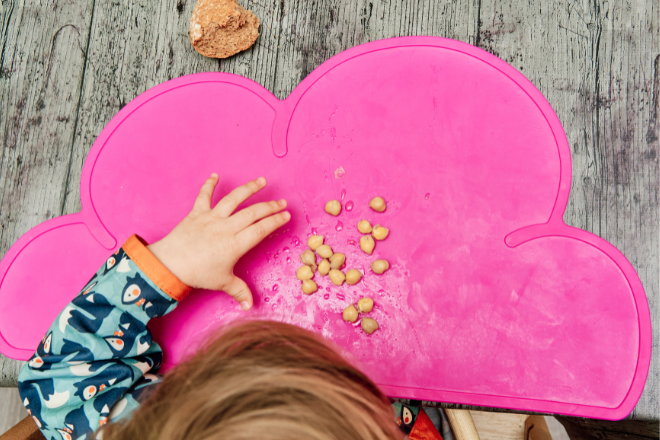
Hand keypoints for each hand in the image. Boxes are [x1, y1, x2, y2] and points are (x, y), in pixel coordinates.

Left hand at [147, 174, 289, 310]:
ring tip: (261, 181)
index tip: (286, 215)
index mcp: (236, 244)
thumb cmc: (198, 274)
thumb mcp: (222, 283)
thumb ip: (239, 291)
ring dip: (249, 189)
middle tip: (282, 201)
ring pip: (234, 199)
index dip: (275, 221)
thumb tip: (250, 306)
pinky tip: (215, 175)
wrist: (170, 264)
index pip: (261, 229)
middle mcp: (226, 227)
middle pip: (253, 212)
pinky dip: (209, 184)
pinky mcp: (197, 213)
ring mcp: (212, 218)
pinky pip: (204, 196)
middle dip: (270, 206)